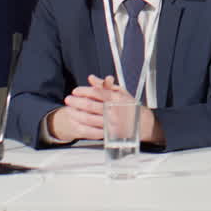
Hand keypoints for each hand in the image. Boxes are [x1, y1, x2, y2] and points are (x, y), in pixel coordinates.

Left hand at [49, 74, 163, 144]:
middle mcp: (114, 110)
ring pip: (89, 118)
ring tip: (69, 110)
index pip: (97, 92)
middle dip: (77, 102)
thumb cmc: (130, 105)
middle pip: (91, 105)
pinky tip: (76, 121)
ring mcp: (112, 122)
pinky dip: (82, 125)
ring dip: (77, 114)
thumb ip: (105, 85)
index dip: (84, 91)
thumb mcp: (121, 91)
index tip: (75, 90)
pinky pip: (92, 129)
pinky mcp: (109, 132)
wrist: (142, 123)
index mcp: (117, 98)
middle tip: (68, 99)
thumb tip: (91, 78)